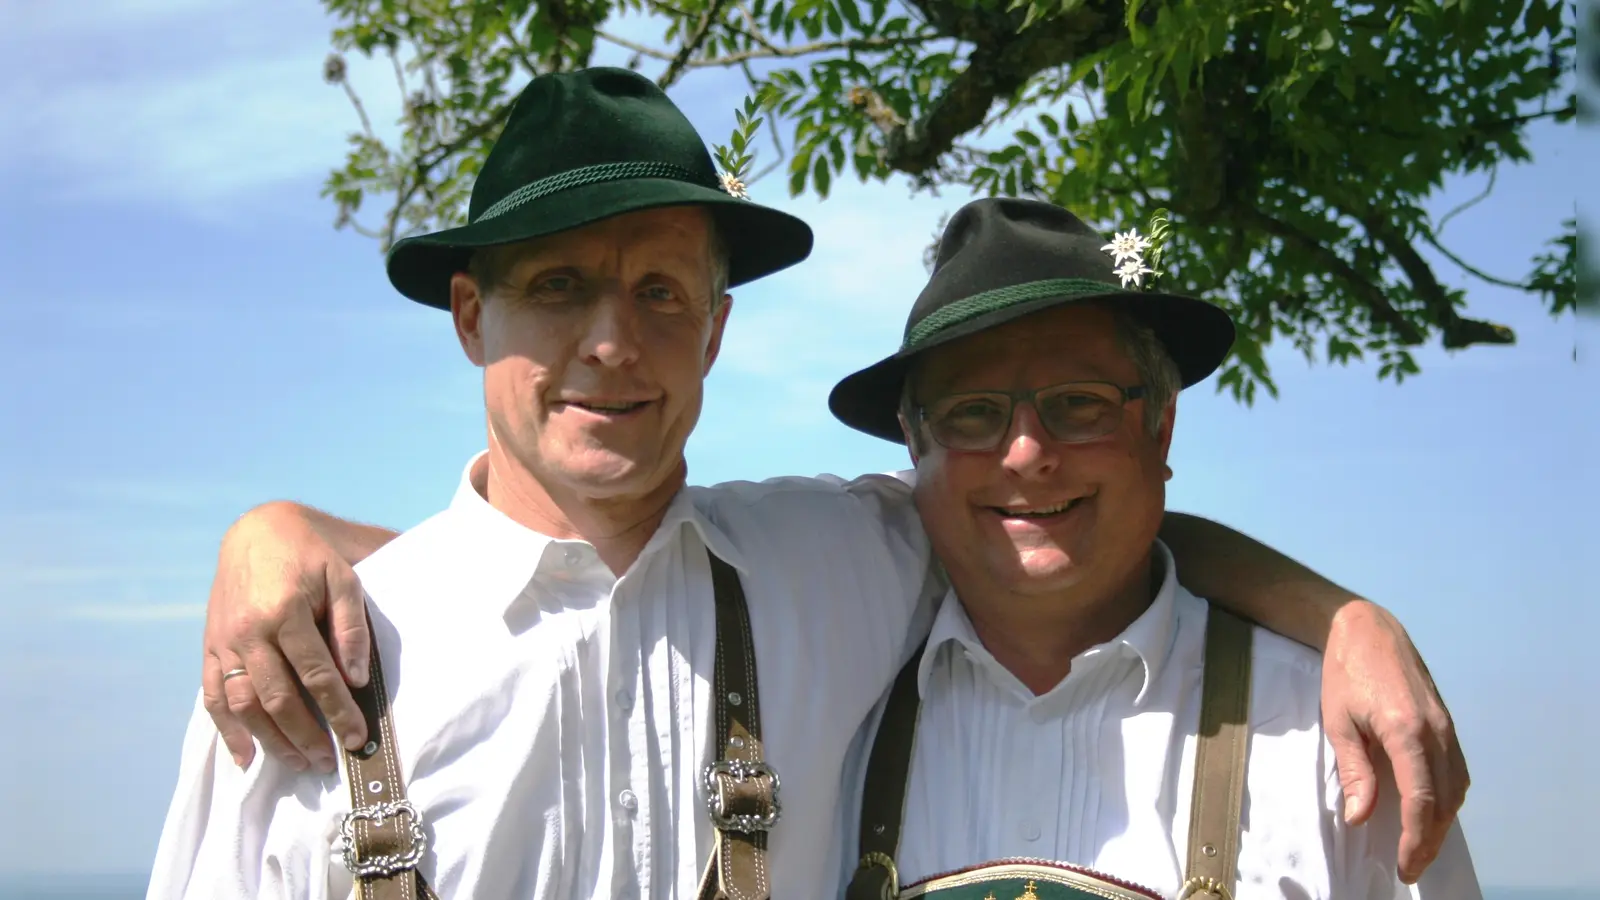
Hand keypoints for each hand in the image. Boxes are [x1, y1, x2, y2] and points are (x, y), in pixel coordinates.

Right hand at [201, 502, 372, 770]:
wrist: (259, 532)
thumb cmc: (311, 556)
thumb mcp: (343, 578)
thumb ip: (350, 628)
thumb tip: (356, 679)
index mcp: (285, 611)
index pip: (316, 675)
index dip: (338, 710)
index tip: (356, 737)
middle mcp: (249, 631)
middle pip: (277, 697)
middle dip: (306, 735)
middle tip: (329, 762)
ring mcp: (224, 641)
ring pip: (243, 704)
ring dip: (270, 740)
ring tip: (298, 763)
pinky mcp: (210, 646)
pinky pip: (212, 696)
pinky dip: (227, 730)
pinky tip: (245, 756)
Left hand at [1321, 600, 1468, 883]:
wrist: (1368, 628)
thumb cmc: (1345, 672)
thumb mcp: (1338, 721)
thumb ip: (1354, 770)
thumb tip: (1361, 817)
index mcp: (1406, 730)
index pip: (1421, 799)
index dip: (1415, 838)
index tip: (1404, 865)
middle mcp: (1435, 731)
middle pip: (1444, 800)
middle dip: (1429, 839)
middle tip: (1411, 865)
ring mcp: (1446, 725)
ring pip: (1457, 787)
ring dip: (1442, 821)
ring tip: (1420, 845)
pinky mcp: (1446, 722)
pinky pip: (1457, 769)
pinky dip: (1449, 797)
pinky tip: (1432, 809)